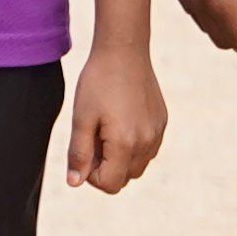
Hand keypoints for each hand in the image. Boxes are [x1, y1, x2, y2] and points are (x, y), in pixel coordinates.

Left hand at [65, 38, 168, 193]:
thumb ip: (79, 154)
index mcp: (125, 144)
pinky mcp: (162, 122)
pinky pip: (148, 149)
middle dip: (106, 167)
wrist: (124, 51)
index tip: (85, 150)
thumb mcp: (81, 118)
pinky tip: (121, 120)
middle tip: (94, 137)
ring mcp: (157, 133)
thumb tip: (74, 183)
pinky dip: (133, 145)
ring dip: (120, 157)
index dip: (91, 175)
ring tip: (107, 128)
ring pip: (138, 165)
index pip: (109, 184)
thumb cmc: (98, 82)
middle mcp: (146, 143)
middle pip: (124, 178)